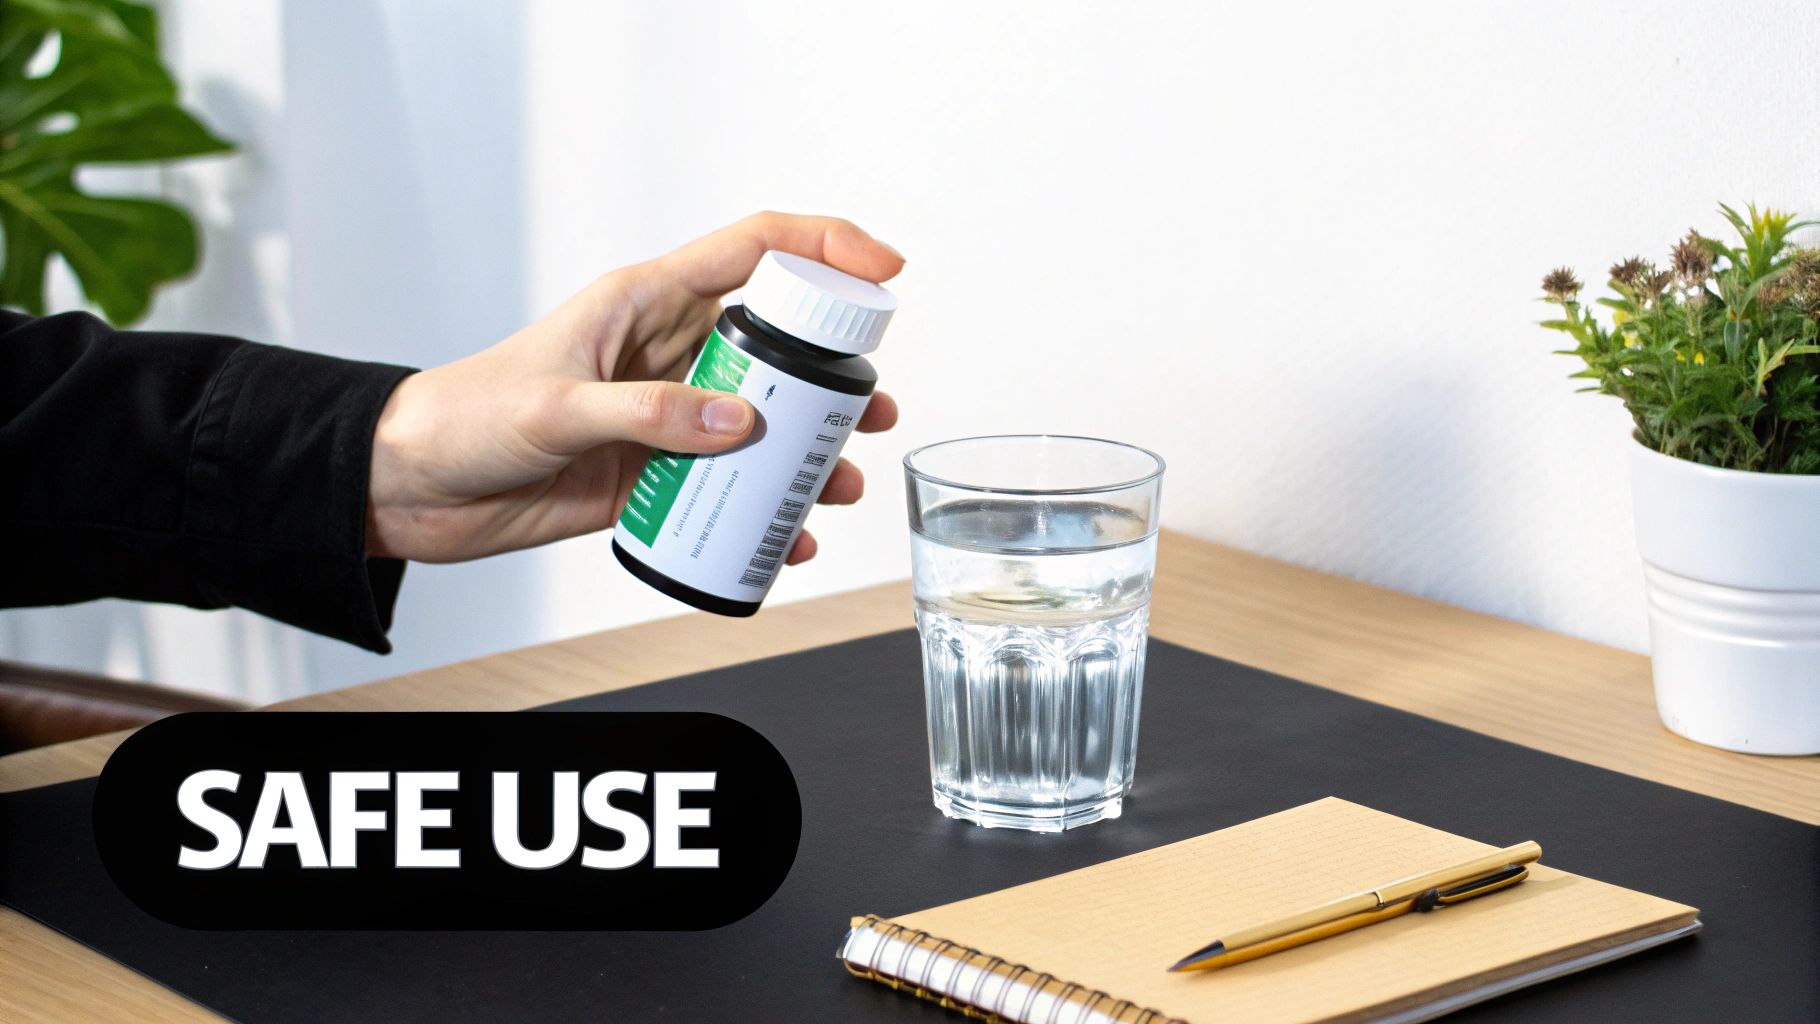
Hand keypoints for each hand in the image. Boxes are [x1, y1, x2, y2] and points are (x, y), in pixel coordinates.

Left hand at [366, 212, 903, 563]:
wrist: (412, 489)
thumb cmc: (465, 418)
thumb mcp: (556, 409)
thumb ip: (649, 413)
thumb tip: (740, 422)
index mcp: (646, 302)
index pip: (754, 250)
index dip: (826, 248)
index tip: (884, 271)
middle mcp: (667, 352)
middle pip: (776, 345)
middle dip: (834, 377)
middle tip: (870, 413)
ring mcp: (666, 414)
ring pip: (761, 421)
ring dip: (806, 451)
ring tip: (837, 483)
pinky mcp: (654, 472)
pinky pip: (727, 486)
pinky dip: (762, 512)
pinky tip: (785, 537)